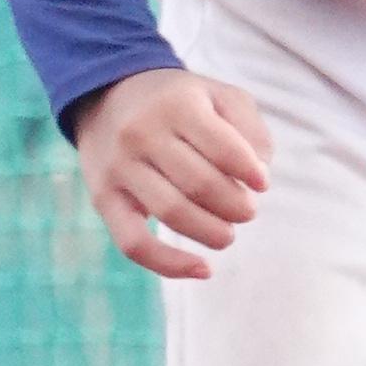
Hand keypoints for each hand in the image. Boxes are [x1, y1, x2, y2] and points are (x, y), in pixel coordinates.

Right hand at [71, 68, 272, 281]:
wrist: (107, 96)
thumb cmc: (178, 103)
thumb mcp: (218, 95)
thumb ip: (249, 128)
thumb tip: (259, 176)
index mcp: (177, 105)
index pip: (223, 148)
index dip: (251, 172)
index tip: (262, 183)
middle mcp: (142, 134)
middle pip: (200, 185)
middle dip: (236, 206)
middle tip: (246, 210)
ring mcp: (120, 168)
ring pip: (173, 213)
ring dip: (212, 232)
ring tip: (227, 232)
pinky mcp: (104, 199)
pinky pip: (134, 243)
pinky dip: (170, 264)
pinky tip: (203, 270)